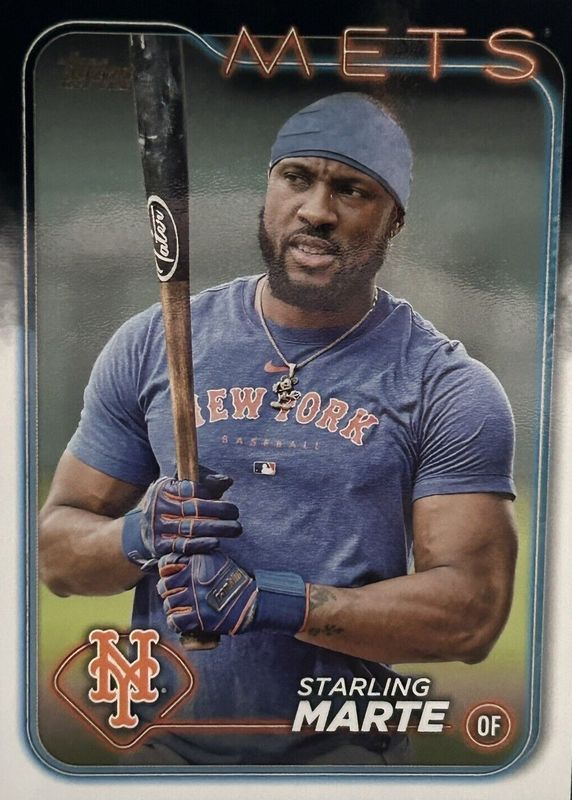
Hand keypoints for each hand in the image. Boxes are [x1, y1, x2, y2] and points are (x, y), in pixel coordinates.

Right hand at [121, 471, 240, 570]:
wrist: (147, 529)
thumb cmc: (175, 504)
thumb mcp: (185, 488)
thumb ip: (207, 482)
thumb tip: (227, 481)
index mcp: (164, 488)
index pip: (191, 489)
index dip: (210, 494)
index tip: (224, 498)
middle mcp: (158, 506)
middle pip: (194, 508)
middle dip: (220, 510)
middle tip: (236, 513)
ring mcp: (157, 527)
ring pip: (192, 528)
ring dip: (218, 529)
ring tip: (235, 528)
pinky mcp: (159, 546)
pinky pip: (183, 546)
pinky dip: (201, 544)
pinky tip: (216, 542)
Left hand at [157, 550, 307, 636]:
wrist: (251, 602)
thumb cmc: (233, 580)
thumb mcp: (217, 559)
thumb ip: (196, 557)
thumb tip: (173, 561)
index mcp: (197, 561)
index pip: (166, 564)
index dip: (164, 572)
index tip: (170, 577)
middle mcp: (194, 577)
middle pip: (165, 586)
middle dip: (167, 592)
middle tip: (174, 595)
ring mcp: (196, 598)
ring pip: (168, 604)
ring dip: (172, 608)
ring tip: (180, 608)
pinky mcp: (199, 617)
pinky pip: (175, 621)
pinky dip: (175, 622)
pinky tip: (180, 621)